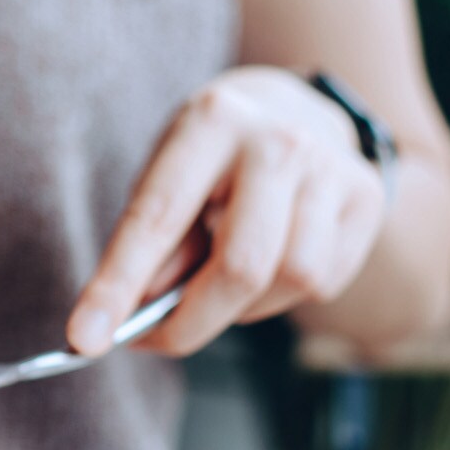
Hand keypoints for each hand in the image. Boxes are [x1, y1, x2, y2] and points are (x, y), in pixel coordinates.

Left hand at [67, 66, 387, 355]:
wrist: (295, 110)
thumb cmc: (212, 160)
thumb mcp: (167, 178)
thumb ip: (154, 246)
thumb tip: (139, 314)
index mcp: (211, 123)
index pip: (157, 219)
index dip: (117, 286)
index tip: (84, 338)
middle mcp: (279, 140)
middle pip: (241, 266)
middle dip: (191, 323)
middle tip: (158, 338)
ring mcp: (331, 167)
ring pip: (290, 280)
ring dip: (245, 306)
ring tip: (224, 279)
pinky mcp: (366, 197)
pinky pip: (321, 281)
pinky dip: (282, 294)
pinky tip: (270, 261)